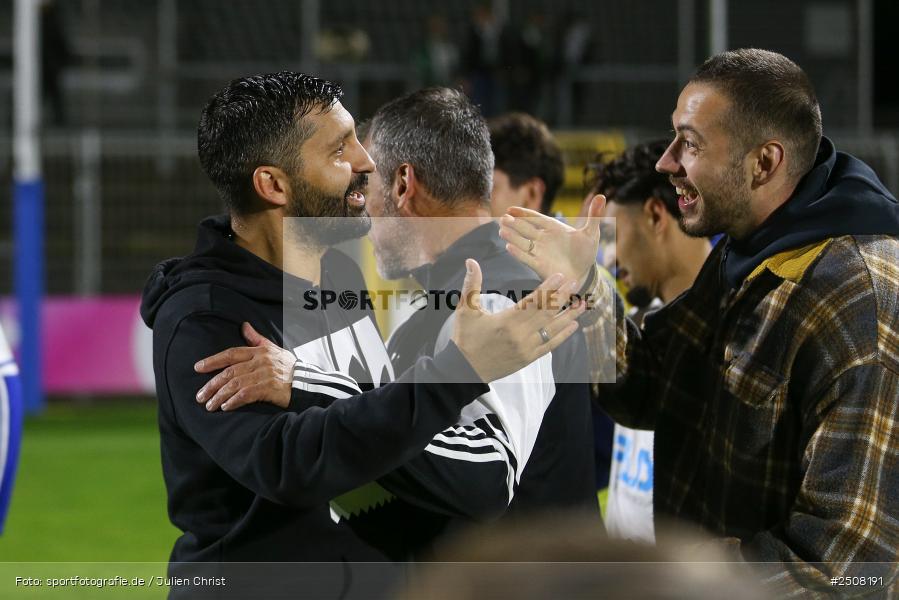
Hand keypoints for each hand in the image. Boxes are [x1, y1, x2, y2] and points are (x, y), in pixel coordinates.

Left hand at [194, 322, 295, 411]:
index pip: (231, 354)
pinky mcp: (270, 388)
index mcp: (259, 351)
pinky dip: (234, 401)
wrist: (306, 382)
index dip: (213, 360)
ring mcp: (265, 375)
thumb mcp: (273, 348)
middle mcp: (261, 361)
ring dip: (220, 396)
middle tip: (200, 396)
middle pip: (230, 372)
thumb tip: (244, 325)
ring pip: (236, 384)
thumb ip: (256, 339)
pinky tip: (226, 407)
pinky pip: (247, 394)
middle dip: (212, 385)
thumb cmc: (288, 366)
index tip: (198, 367)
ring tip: (209, 405)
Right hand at [451, 259, 585, 382]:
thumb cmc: (465, 337)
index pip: (534, 300)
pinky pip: (550, 345)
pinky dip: (563, 335)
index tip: (560, 276)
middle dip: (563, 297)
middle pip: (547, 312)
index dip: (549, 288)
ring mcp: (526, 348)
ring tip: (582, 304)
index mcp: (506, 320)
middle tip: (576, 284)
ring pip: (552, 329)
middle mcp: (520, 334)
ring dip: (569, 315)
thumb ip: (472, 285)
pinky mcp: (528, 359)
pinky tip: (573, 325)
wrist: (464, 370)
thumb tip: (471, 261)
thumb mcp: (465, 310)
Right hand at [499, 195, 605, 287]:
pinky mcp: (540, 265)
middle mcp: (543, 239)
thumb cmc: (585, 252)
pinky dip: (518, 253)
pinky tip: (508, 247)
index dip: (523, 213)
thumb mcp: (591, 233)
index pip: (536, 218)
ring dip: (512, 237)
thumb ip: (594, 215)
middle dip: (514, 224)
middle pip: (525, 229)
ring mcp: (540, 252)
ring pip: (523, 243)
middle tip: (502, 218)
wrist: (583, 273)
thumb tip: (602, 196)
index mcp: (553, 228)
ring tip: (501, 231)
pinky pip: (527, 258)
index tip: (510, 208)